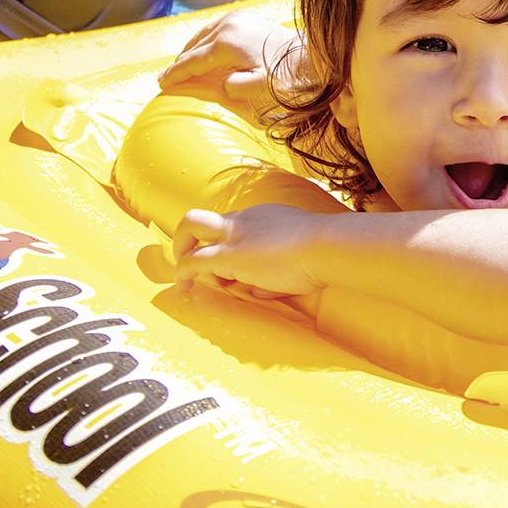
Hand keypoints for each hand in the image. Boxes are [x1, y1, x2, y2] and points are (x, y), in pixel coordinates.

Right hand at [159, 5, 295, 106]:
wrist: (309, 54)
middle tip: (166, 78)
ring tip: (181, 65)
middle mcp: (227, 25)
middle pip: (193, 46)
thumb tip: (224, 84)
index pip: (192, 62)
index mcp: (227, 44)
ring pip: (202, 34)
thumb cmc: (286, 75)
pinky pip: (214, 27)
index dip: (175, 74)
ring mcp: (235, 17)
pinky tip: (202, 50)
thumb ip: (240, 87)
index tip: (161, 84)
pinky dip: (204, 39)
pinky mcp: (243, 15)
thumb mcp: (264, 87)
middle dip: (179, 62)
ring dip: (190, 50)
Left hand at [174, 205, 322, 313]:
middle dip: (188, 238)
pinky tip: (183, 290)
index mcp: (263, 217)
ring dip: (181, 249)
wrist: (326, 246)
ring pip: (189, 226)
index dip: (226, 245)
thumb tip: (254, 289)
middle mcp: (243, 220)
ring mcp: (234, 236)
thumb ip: (274, 272)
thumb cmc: (324, 253)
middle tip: (191, 260)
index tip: (232, 268)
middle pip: (202, 217)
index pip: (232, 225)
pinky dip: (182, 275)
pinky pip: (192, 261)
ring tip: (184, 278)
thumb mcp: (299, 257)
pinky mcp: (229, 255)